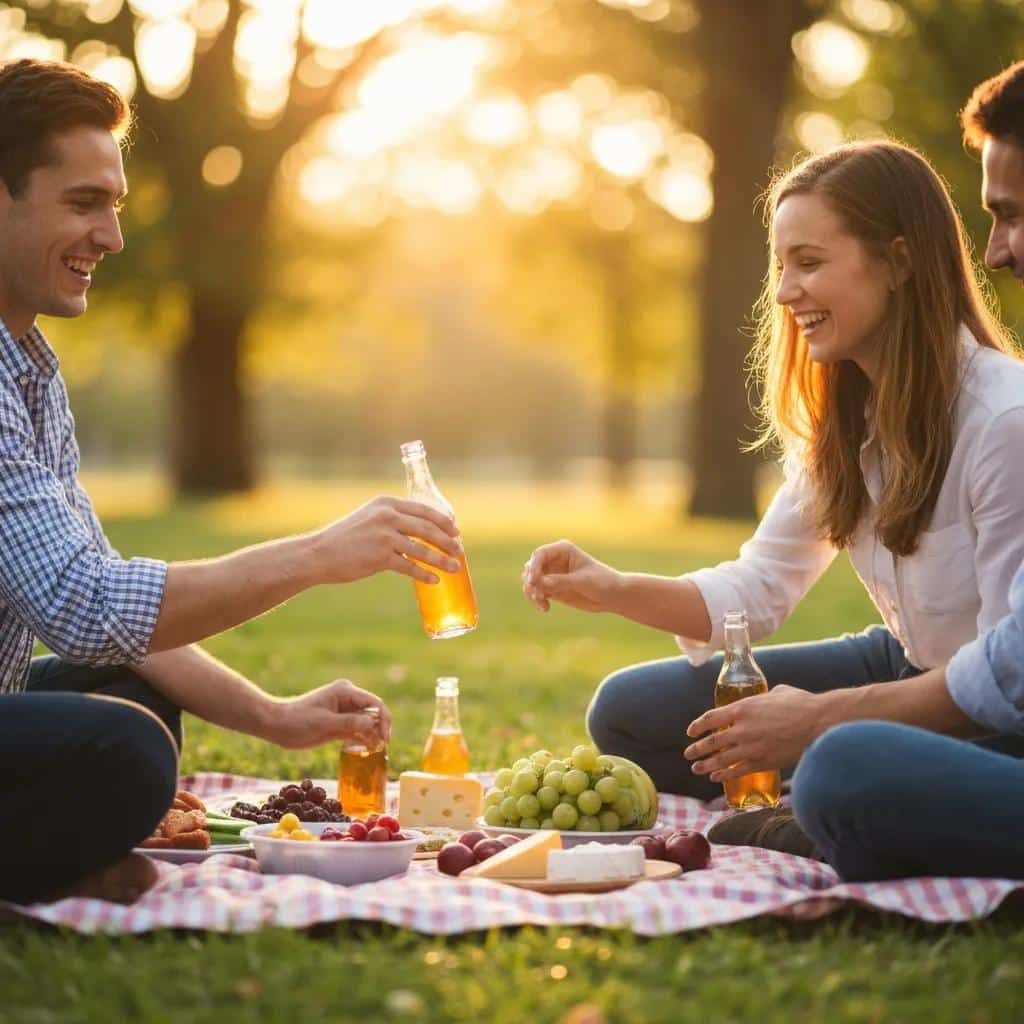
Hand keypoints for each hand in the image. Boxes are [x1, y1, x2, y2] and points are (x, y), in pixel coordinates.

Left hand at [265, 680, 391, 749]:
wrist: (276, 725)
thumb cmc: (298, 721)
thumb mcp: (325, 723)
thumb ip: (350, 723)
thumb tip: (373, 725)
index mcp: (346, 691)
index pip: (374, 703)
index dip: (384, 720)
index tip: (384, 738)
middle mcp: (348, 698)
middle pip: (373, 712)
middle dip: (380, 728)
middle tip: (383, 747)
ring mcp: (344, 710)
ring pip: (367, 722)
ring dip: (373, 735)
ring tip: (377, 751)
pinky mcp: (339, 723)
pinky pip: (357, 729)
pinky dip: (363, 738)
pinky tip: (367, 750)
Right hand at [314, 496, 461, 584]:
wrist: (319, 553)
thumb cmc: (346, 538)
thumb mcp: (369, 518)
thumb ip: (391, 520)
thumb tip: (419, 532)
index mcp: (386, 503)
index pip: (423, 509)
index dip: (443, 521)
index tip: (456, 530)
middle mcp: (386, 516)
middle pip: (427, 528)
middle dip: (447, 540)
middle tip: (459, 550)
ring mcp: (383, 536)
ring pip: (422, 549)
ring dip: (442, 559)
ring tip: (455, 568)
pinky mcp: (379, 557)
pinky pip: (409, 567)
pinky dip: (424, 574)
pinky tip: (434, 580)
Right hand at [521, 540, 619, 612]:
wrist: (613, 595)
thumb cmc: (603, 582)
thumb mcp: (583, 581)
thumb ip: (561, 581)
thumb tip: (540, 583)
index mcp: (563, 550)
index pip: (540, 554)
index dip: (533, 567)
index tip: (534, 582)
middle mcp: (554, 560)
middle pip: (531, 567)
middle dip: (531, 581)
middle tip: (539, 595)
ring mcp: (552, 574)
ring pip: (530, 581)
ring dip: (532, 593)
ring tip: (542, 604)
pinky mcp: (552, 588)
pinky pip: (536, 593)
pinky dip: (537, 601)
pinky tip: (545, 608)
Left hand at [683, 685, 826, 779]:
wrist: (818, 723)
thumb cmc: (801, 704)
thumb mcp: (776, 693)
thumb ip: (763, 698)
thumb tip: (764, 699)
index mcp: (742, 708)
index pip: (710, 718)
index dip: (697, 726)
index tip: (690, 732)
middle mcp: (741, 729)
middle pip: (711, 742)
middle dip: (697, 749)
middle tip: (688, 754)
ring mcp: (750, 747)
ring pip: (721, 759)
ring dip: (706, 765)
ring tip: (696, 768)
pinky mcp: (762, 762)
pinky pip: (737, 771)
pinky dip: (724, 776)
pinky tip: (716, 778)